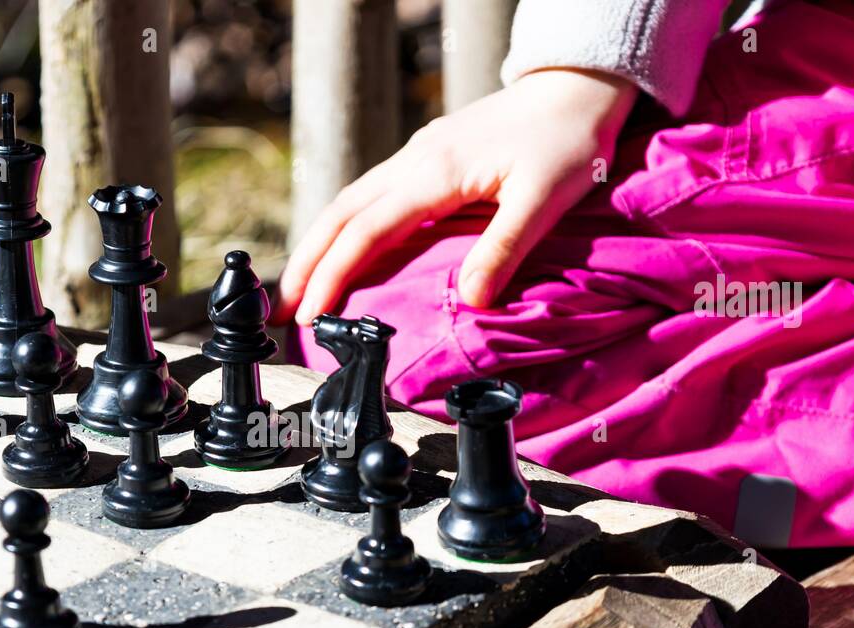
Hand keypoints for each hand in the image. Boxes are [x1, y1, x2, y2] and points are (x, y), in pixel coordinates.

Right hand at [276, 68, 638, 324]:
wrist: (576, 85)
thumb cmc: (568, 141)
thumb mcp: (545, 198)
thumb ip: (504, 248)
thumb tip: (468, 301)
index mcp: (434, 173)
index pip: (366, 231)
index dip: (333, 275)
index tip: (311, 315)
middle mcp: (412, 161)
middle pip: (339, 215)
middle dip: (305, 265)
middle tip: (277, 311)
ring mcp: (415, 155)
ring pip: (348, 202)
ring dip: (317, 246)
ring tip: (298, 289)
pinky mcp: (425, 156)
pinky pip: (368, 196)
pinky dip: (343, 228)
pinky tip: (341, 251)